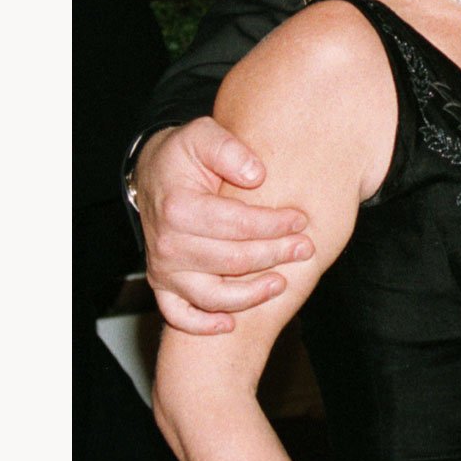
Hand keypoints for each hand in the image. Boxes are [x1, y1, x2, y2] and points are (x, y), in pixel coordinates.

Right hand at [136, 118, 312, 333]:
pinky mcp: (162, 283)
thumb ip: (230, 150)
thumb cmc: (185, 155)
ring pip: (211, 295)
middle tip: (306, 248)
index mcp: (179, 208)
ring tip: (281, 284)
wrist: (154, 174)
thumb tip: (257, 175)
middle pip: (232, 261)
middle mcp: (168, 244)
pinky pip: (179, 315)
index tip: (301, 220)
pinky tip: (230, 324)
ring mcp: (164, 268)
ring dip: (249, 296)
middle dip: (275, 255)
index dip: (274, 224)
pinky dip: (202, 325)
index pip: (238, 224)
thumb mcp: (204, 135)